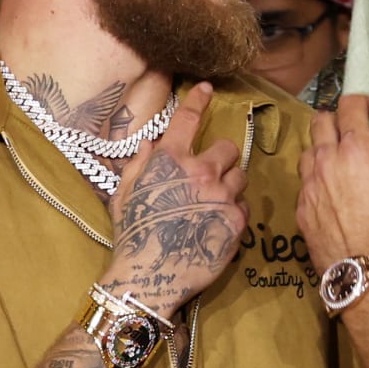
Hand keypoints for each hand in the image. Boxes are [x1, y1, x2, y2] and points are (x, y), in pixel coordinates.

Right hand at [103, 82, 249, 317]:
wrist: (150, 278)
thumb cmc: (132, 236)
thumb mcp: (124, 195)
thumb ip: (138, 165)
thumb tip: (150, 145)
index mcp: (170, 160)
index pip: (188, 119)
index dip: (199, 100)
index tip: (208, 89)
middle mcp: (200, 172)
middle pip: (229, 148)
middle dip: (222, 157)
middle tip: (211, 174)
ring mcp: (222, 197)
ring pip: (241, 176)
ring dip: (230, 184)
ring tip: (214, 201)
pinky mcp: (236, 222)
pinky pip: (245, 205)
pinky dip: (235, 210)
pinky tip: (218, 222)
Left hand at [298, 94, 368, 270]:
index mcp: (358, 150)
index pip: (350, 105)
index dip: (365, 101)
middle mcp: (326, 161)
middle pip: (320, 121)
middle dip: (339, 119)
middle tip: (358, 132)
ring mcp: (309, 186)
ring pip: (309, 151)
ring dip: (325, 148)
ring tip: (345, 163)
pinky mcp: (302, 209)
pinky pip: (305, 182)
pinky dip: (318, 178)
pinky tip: (335, 193)